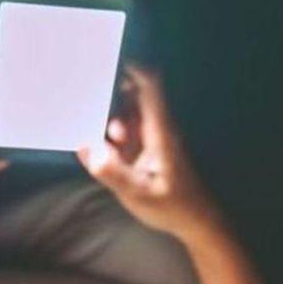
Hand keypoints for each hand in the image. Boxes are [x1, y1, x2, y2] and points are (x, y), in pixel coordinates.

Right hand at [77, 65, 220, 242]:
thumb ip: (112, 172)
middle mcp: (157, 130)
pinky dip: (113, 134)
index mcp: (160, 132)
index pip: (150, 88)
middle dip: (112, 96)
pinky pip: (128, 133)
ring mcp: (153, 140)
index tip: (109, 60)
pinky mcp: (148, 153)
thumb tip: (86, 147)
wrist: (196, 223)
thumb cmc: (172, 206)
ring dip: (111, 119)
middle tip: (88, 101)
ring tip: (92, 130)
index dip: (133, 70)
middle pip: (135, 97)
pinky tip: (99, 146)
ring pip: (129, 115)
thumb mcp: (138, 193)